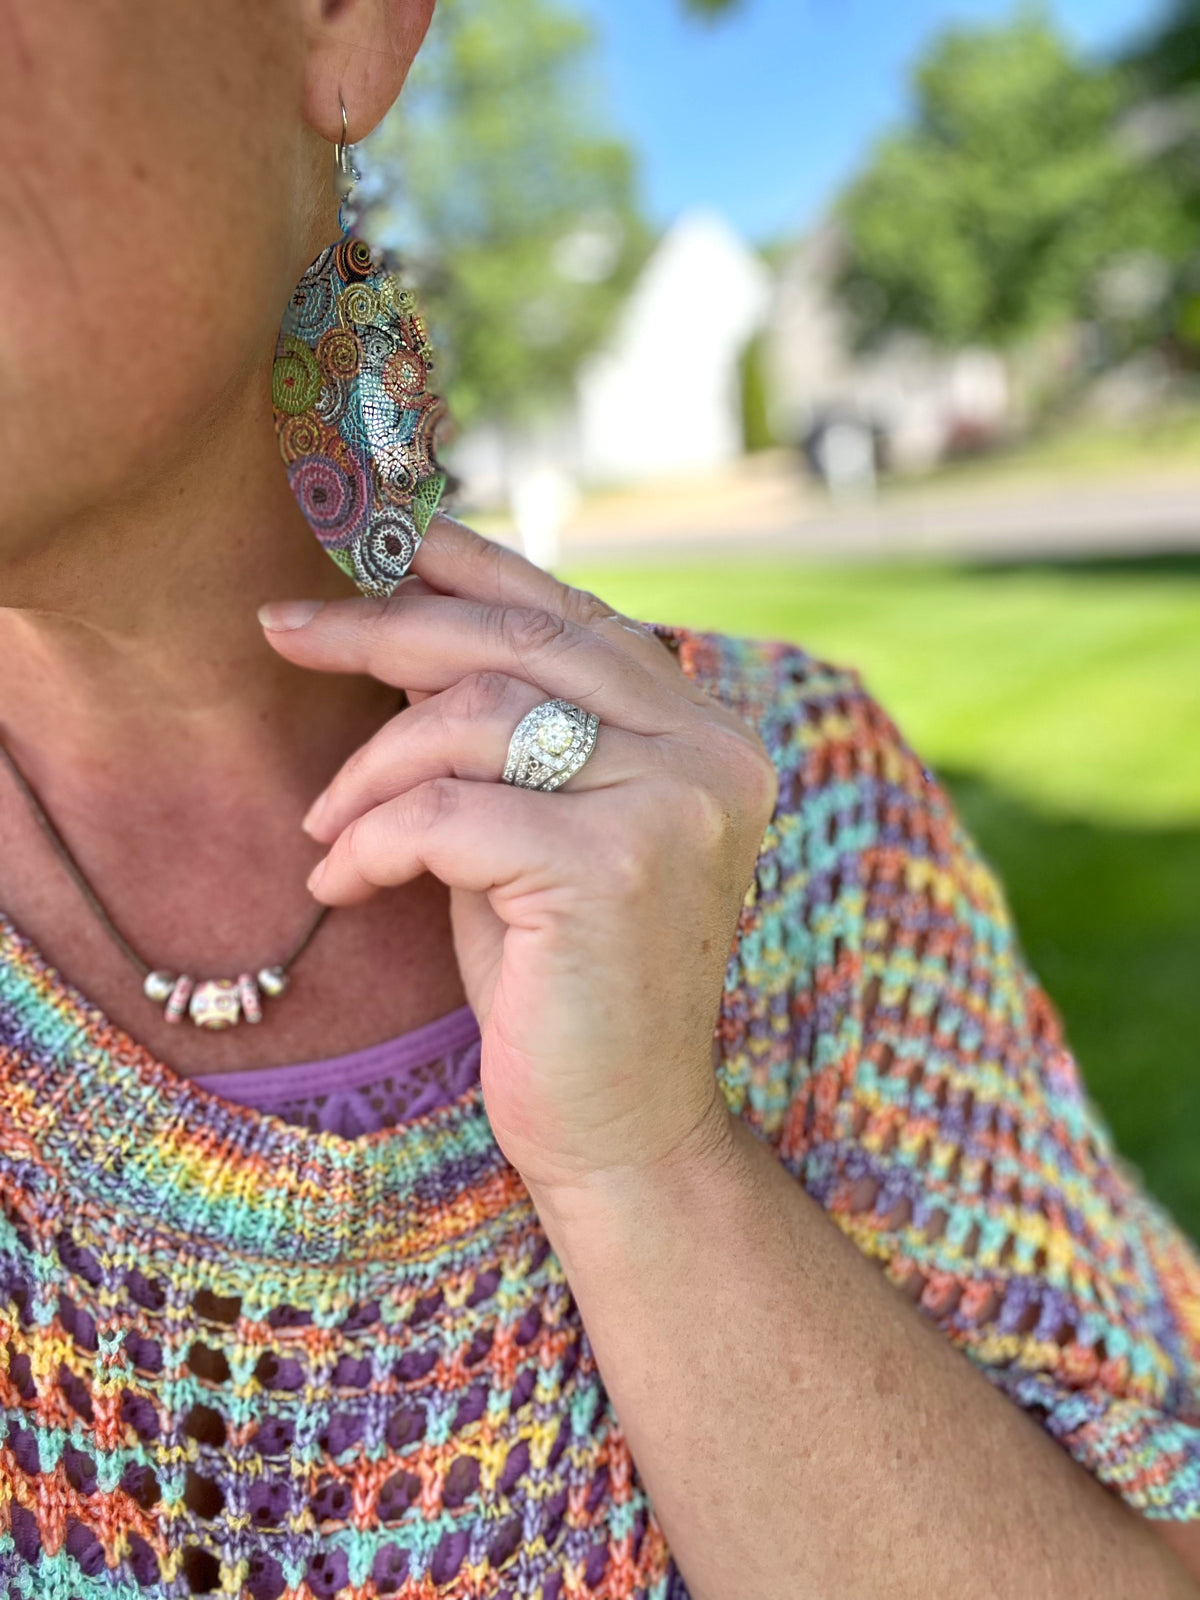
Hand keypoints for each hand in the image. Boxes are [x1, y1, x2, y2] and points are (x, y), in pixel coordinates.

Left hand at [259, 517, 777, 1196]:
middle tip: (286, 629)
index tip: (376, 544)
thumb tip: (408, 626)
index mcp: (706, 733)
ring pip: (471, 718)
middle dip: (385, 628)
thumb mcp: (537, 829)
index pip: (575, 616)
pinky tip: (341, 879)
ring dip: (369, 768)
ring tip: (327, 827)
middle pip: (518, 642)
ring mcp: (669, 805)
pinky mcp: (609, 868)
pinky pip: (443, 813)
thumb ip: (508, 732)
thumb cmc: (564, 981)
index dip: (472, 566)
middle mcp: (707, 753)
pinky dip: (371, 839)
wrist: (621, 1128)